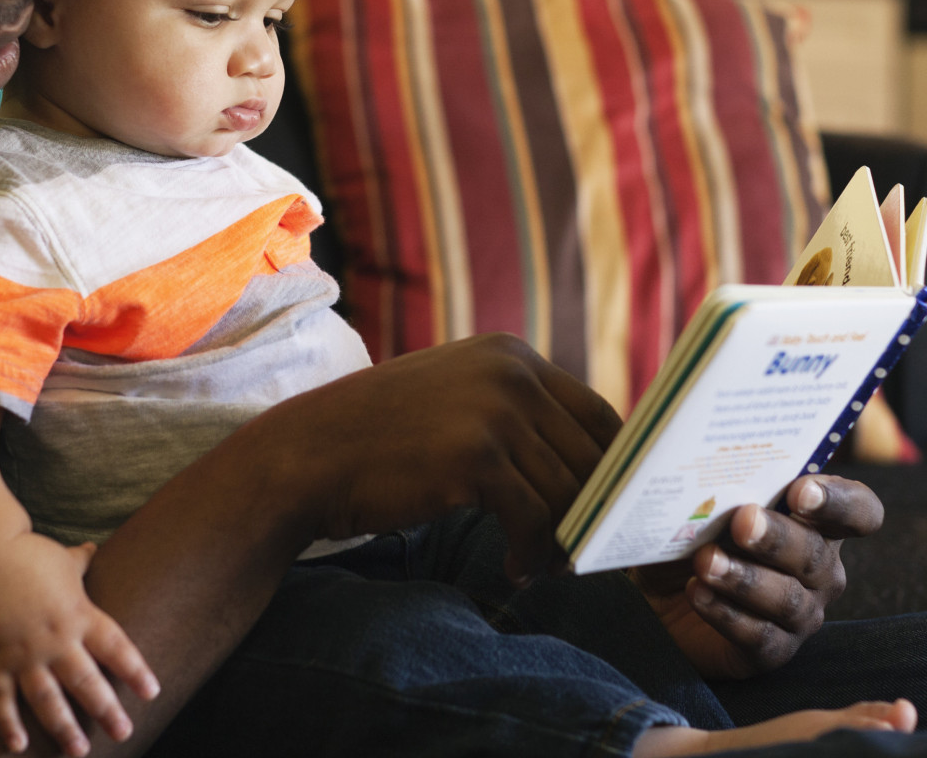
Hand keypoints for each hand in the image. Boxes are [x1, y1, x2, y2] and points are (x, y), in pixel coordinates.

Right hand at [0, 535, 159, 755]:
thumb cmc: (25, 556)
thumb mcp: (61, 559)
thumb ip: (80, 562)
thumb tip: (93, 548)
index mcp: (79, 614)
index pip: (115, 647)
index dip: (134, 670)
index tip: (152, 692)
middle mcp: (55, 638)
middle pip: (86, 681)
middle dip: (106, 710)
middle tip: (124, 733)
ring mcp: (23, 653)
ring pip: (47, 698)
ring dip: (64, 727)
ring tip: (79, 751)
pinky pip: (0, 699)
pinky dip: (8, 723)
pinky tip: (18, 746)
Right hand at [244, 333, 623, 584]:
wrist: (308, 455)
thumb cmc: (380, 440)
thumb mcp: (455, 400)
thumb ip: (514, 414)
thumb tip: (586, 468)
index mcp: (512, 355)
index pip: (599, 415)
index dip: (618, 469)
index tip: (615, 512)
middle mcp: (511, 373)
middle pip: (594, 456)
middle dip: (598, 513)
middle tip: (587, 555)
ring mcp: (494, 412)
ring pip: (569, 492)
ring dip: (563, 541)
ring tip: (542, 567)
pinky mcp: (475, 458)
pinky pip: (535, 519)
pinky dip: (532, 554)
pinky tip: (512, 570)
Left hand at [631, 475, 883, 678]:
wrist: (663, 597)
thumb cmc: (695, 540)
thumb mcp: (705, 508)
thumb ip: (722, 488)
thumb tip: (708, 466)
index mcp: (819, 524)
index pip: (859, 511)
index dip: (839, 501)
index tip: (801, 491)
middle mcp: (821, 571)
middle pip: (815, 554)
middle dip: (777, 537)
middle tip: (742, 520)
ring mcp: (801, 615)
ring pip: (787, 598)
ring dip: (745, 578)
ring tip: (705, 561)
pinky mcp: (772, 651)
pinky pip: (759, 636)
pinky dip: (726, 613)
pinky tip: (698, 593)